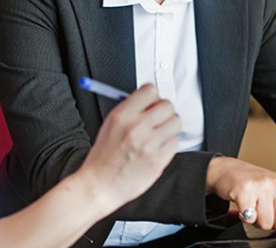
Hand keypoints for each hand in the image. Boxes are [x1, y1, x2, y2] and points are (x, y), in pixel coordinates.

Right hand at [81, 84, 179, 208]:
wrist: (100, 185)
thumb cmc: (104, 157)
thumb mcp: (110, 124)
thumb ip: (130, 109)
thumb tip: (151, 100)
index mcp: (122, 115)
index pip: (150, 90)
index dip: (153, 97)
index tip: (152, 103)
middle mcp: (137, 127)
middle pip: (167, 105)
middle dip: (163, 111)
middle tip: (158, 120)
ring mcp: (149, 144)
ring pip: (175, 122)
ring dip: (169, 127)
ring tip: (157, 136)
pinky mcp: (158, 160)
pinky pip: (175, 143)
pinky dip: (168, 145)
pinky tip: (156, 149)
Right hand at [206, 157, 275, 242]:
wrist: (228, 169)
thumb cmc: (256, 181)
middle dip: (272, 222)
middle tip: (264, 209)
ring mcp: (262, 187)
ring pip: (267, 224)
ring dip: (258, 220)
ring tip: (254, 205)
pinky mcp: (246, 191)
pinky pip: (250, 218)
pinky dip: (246, 216)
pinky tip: (244, 205)